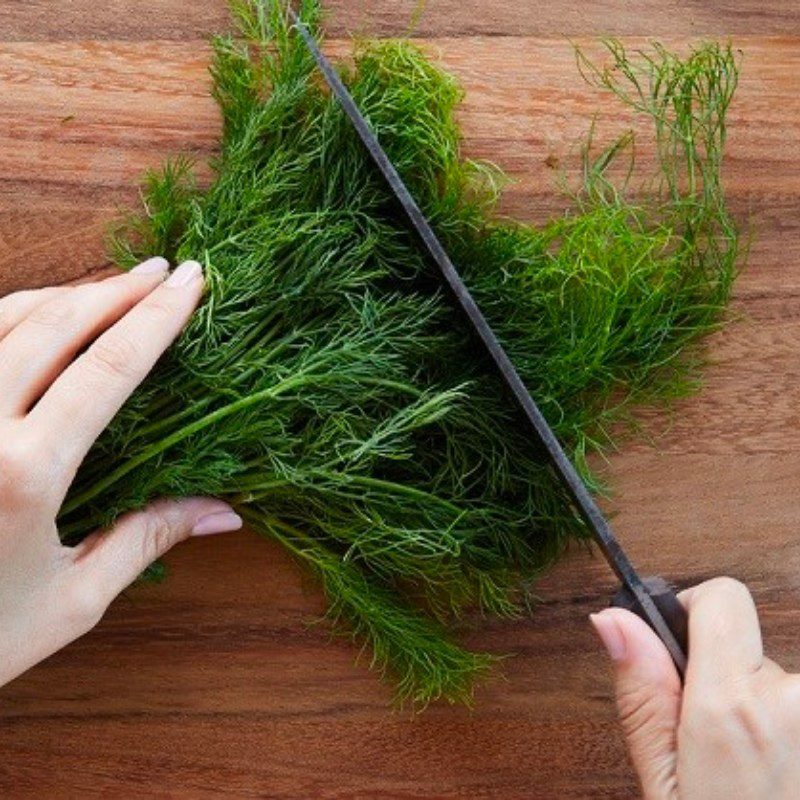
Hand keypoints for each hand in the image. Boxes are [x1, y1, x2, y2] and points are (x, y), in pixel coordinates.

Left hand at [0, 258, 242, 687]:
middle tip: (163, 270)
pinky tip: (35, 315)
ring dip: (63, 294)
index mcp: (23, 473)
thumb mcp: (72, 599)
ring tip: (110, 287)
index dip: (158, 317)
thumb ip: (148, 538)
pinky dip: (8, 315)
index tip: (192, 282)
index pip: (109, 367)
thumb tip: (227, 512)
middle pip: (56, 325)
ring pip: (2, 318)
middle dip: (118, 290)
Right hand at [591, 577, 799, 798]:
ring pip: (783, 688)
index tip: (683, 647)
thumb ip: (641, 692)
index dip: (692, 610)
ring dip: (768, 716)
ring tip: (758, 773)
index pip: (722, 597)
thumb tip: (613, 620)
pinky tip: (782, 775)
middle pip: (751, 648)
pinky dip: (791, 732)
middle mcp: (794, 704)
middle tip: (720, 746)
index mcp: (732, 707)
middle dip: (729, 682)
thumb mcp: (663, 783)